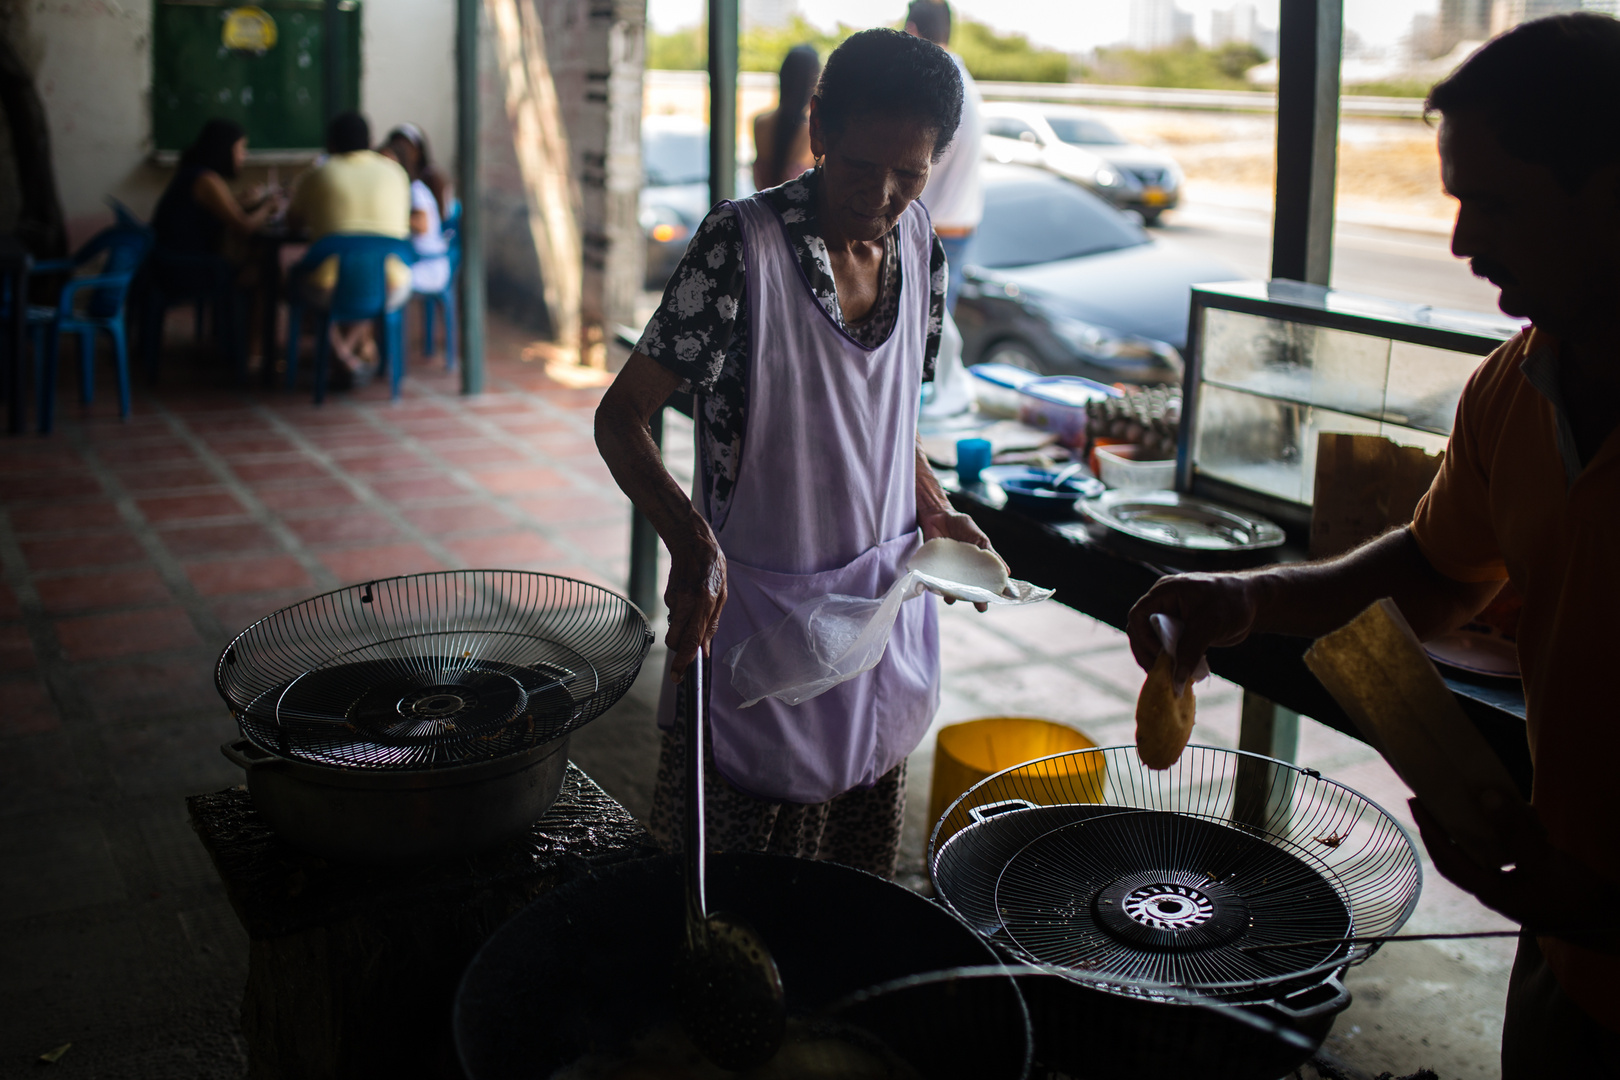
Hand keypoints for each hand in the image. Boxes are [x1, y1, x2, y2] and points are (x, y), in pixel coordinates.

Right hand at [664, 516, 726, 679]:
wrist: (692, 542)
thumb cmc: (712, 569)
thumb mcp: (722, 596)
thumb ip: (712, 625)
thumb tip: (704, 651)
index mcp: (705, 603)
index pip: (691, 640)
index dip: (684, 661)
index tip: (677, 677)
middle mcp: (687, 603)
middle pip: (674, 640)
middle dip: (678, 648)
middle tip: (688, 640)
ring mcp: (674, 599)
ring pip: (673, 627)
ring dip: (681, 626)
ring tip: (693, 606)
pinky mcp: (667, 595)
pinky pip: (673, 613)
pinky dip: (680, 611)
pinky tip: (687, 595)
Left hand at [919, 507, 993, 610]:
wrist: (937, 515)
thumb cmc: (961, 525)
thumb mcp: (979, 537)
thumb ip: (990, 554)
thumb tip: (1007, 572)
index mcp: (977, 564)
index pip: (987, 582)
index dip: (992, 591)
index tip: (998, 599)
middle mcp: (963, 571)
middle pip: (971, 590)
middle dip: (976, 600)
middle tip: (981, 607)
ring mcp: (949, 572)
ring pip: (953, 589)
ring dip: (955, 596)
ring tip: (955, 599)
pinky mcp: (934, 569)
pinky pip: (936, 582)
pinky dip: (937, 588)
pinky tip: (939, 590)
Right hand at [1125, 572, 1259, 688]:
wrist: (1255, 603)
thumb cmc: (1232, 602)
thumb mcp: (1209, 624)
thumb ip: (1190, 650)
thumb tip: (1176, 679)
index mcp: (1165, 592)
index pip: (1138, 615)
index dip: (1143, 637)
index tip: (1160, 655)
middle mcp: (1164, 604)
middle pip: (1141, 630)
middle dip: (1147, 653)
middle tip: (1159, 673)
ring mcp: (1172, 617)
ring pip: (1153, 641)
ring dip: (1159, 659)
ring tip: (1169, 678)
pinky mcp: (1182, 630)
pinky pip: (1169, 647)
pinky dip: (1172, 661)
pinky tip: (1179, 674)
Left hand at [1410, 796, 1619, 952]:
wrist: (1610, 923)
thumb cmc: (1575, 899)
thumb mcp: (1544, 862)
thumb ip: (1515, 832)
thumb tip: (1485, 797)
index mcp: (1490, 891)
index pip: (1447, 859)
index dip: (1429, 831)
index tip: (1416, 802)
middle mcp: (1495, 888)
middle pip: (1458, 854)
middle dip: (1442, 827)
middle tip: (1431, 797)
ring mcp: (1511, 884)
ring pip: (1481, 851)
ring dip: (1470, 827)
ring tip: (1462, 800)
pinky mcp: (1528, 878)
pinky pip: (1504, 851)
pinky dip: (1501, 832)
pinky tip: (1507, 814)